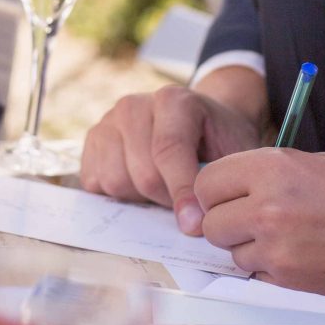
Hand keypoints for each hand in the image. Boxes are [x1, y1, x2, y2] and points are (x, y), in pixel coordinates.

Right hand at [80, 71, 265, 233]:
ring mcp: (108, 121)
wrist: (201, 123)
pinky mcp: (92, 140)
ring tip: (164, 188)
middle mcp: (133, 105)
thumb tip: (192, 223)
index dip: (181, 191)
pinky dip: (119, 194)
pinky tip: (141, 186)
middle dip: (166, 198)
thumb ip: (216, 182)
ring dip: (142, 197)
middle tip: (186, 200)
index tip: (194, 224)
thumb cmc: (219, 142)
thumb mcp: (232, 155)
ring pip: (115, 181)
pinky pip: (95, 183)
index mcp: (173, 100)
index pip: (169, 150)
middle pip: (143, 173)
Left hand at [196, 149, 324, 305]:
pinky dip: (276, 274)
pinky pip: (262, 281)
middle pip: (212, 225)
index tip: (231, 196)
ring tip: (296, 239)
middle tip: (259, 220)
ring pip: (236, 256)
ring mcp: (281, 253)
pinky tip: (309, 260)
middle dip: (229, 223)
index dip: (217, 191)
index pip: (206, 184)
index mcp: (273, 170)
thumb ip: (270, 176)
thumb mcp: (319, 162)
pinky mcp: (297, 287)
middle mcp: (268, 210)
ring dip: (254, 250)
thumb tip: (234, 192)